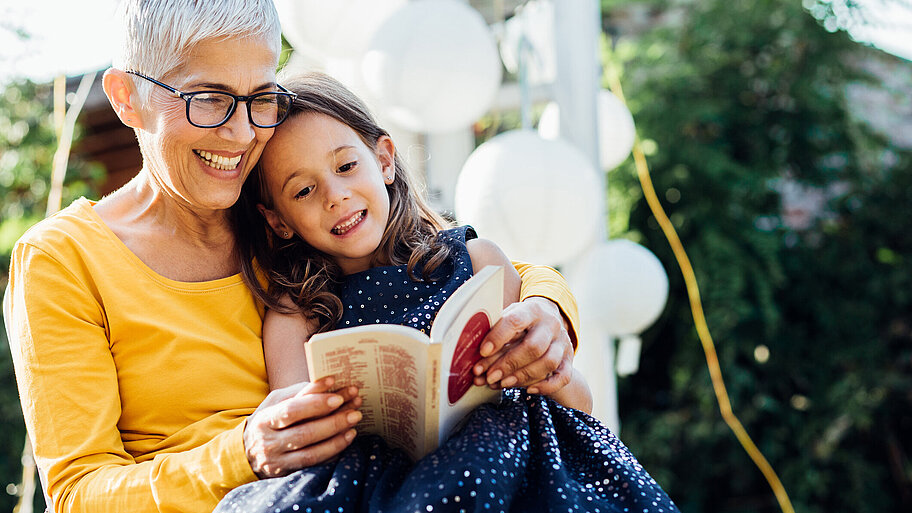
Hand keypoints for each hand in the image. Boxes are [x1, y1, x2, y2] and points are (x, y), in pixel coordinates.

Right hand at [244, 377, 361, 477]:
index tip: (338, 395)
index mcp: (264, 420)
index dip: (315, 403)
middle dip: (333, 421)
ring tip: (354, 425)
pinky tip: (345, 441)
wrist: (247, 453)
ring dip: (337, 439)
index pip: (291, 411)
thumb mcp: (275, 402)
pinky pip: (314, 466)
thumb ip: (297, 393)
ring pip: (312, 453)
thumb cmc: (268, 421)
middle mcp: (269, 443)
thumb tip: (327, 385)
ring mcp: (278, 462)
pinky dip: (332, 453)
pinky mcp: (288, 474)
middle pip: (305, 433)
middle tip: (355, 411)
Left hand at [472, 297, 573, 395]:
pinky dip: (546, 386)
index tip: (483, 351)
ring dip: (523, 376)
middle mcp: (551, 325)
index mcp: (532, 310)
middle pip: (533, 347)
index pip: (515, 321)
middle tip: (489, 376)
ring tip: (503, 383)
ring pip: (548, 362)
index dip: (498, 337)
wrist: (548, 320)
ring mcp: (563, 342)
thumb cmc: (521, 322)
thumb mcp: (508, 318)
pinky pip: (563, 377)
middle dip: (508, 364)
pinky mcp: (569, 359)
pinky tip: (528, 390)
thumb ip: (494, 333)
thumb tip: (474, 357)